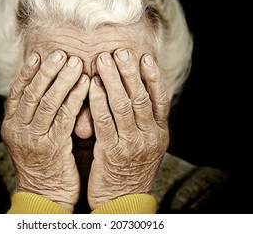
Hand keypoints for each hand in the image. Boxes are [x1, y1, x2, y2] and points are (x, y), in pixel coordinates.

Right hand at [1, 50, 89, 211]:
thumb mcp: (30, 136)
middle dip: (48, 72)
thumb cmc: (43, 161)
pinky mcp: (52, 148)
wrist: (44, 194)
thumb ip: (35, 113)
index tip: (39, 55)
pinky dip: (75, 98)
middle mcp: (18, 130)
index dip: (28, 72)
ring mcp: (33, 140)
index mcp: (11, 125)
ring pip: (48, 103)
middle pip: (32, 94)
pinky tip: (85, 85)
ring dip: (63, 80)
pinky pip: (65, 118)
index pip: (17, 92)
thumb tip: (46, 84)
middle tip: (61, 54)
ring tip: (75, 63)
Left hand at [88, 49, 169, 209]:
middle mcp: (150, 136)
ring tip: (103, 61)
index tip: (144, 56)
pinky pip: (105, 122)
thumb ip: (143, 121)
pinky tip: (92, 86)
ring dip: (113, 80)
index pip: (160, 99)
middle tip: (119, 51)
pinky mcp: (113, 153)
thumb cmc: (132, 167)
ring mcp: (133, 145)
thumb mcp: (146, 144)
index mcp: (160, 133)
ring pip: (123, 106)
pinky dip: (98, 101)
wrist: (125, 200)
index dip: (153, 76)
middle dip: (129, 72)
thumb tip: (137, 91)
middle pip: (141, 97)